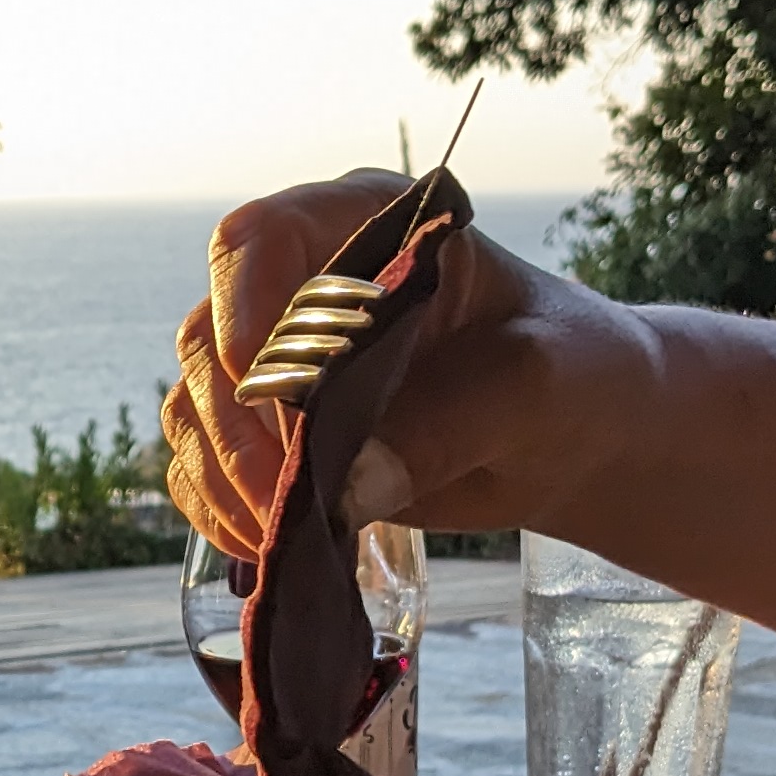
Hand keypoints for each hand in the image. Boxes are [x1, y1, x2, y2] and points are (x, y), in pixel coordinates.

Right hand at [161, 169, 630, 551]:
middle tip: (282, 499)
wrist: (579, 437)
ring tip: (280, 537)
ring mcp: (283, 366)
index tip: (263, 388)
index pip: (259, 240)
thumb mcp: (537, 384)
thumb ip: (454, 419)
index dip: (241, 308)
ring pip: (196, 411)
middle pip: (207, 338)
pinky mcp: (278, 439)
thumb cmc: (572, 376)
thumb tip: (350, 484)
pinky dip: (223, 512)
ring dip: (223, 479)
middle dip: (234, 428)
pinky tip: (268, 547)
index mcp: (365, 227)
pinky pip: (208, 470)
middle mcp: (304, 288)